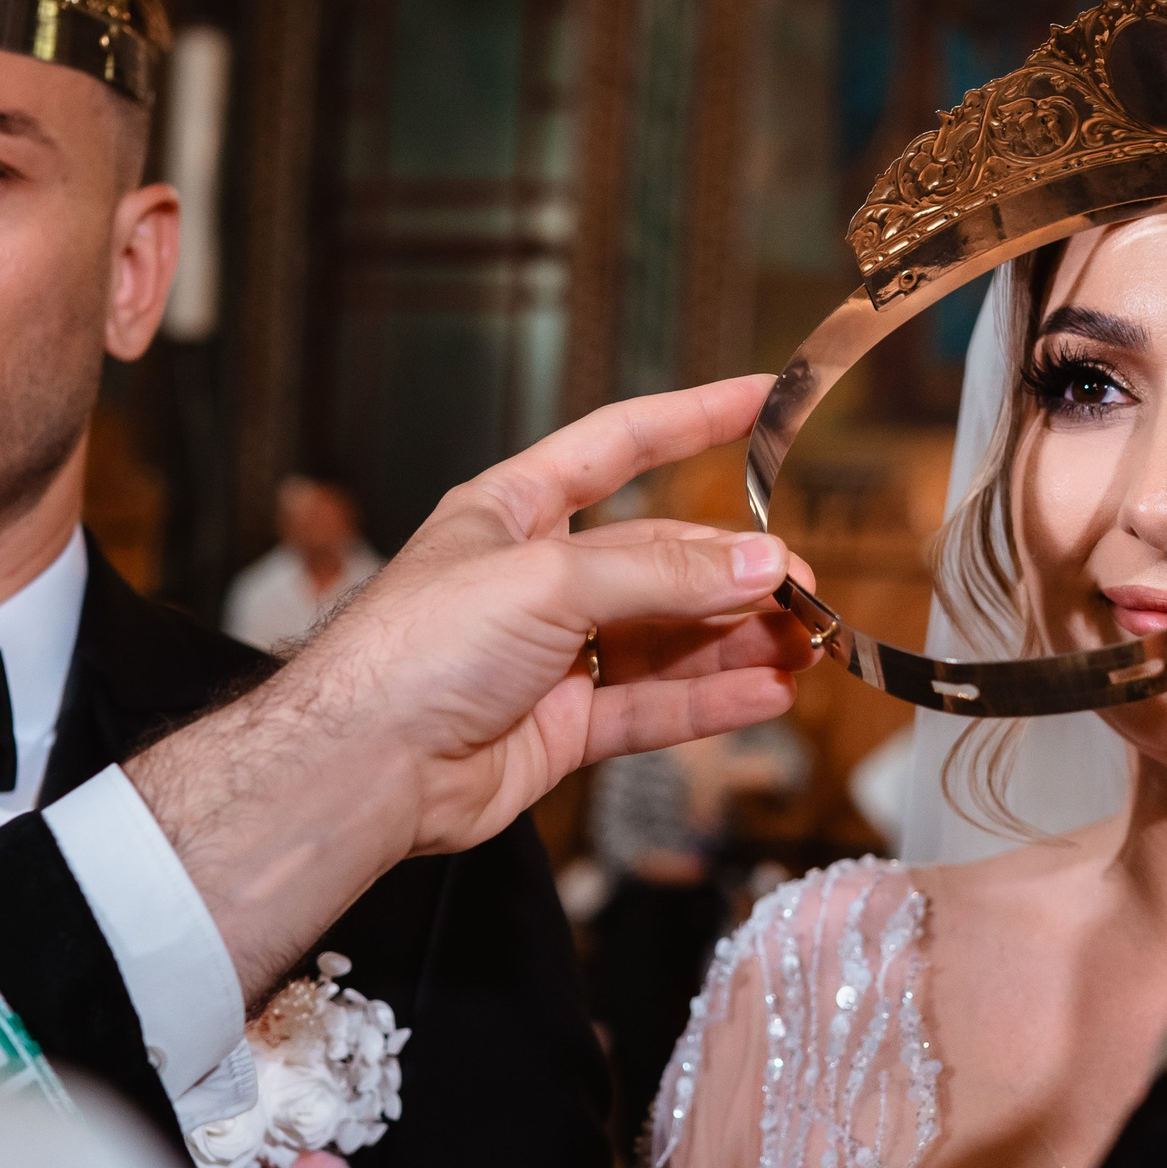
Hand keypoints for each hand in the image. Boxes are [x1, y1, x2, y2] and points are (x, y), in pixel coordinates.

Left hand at [126, 376, 815, 997]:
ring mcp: (551, 656)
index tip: (761, 398)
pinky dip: (712, 700)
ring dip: (737, 639)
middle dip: (735, 569)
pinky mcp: (561, 728)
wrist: (361, 768)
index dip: (692, 418)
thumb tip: (758, 561)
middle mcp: (536, 579)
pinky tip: (766, 692)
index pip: (619, 445)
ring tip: (805, 641)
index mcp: (513, 512)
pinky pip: (654, 706)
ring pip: (667, 639)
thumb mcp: (547, 580)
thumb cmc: (413, 653)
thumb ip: (661, 573)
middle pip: (659, 559)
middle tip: (805, 583)